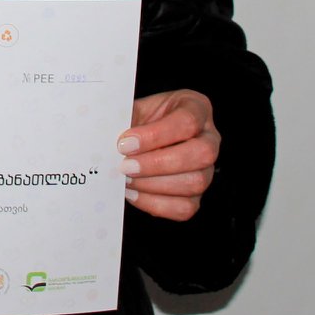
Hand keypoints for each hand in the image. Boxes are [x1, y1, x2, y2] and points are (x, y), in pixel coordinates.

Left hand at [119, 89, 219, 221]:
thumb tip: (104, 136)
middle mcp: (210, 138)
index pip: (187, 122)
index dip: (155, 135)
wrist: (144, 133)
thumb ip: (125, 118)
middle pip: (200, 154)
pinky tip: (133, 193)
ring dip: (154, 184)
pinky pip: (185, 207)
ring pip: (195, 182)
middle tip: (125, 166)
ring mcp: (207, 168)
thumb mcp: (136, 108)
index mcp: (196, 108)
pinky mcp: (197, 194)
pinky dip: (156, 203)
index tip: (125, 143)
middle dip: (158, 163)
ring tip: (126, 180)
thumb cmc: (143, 117)